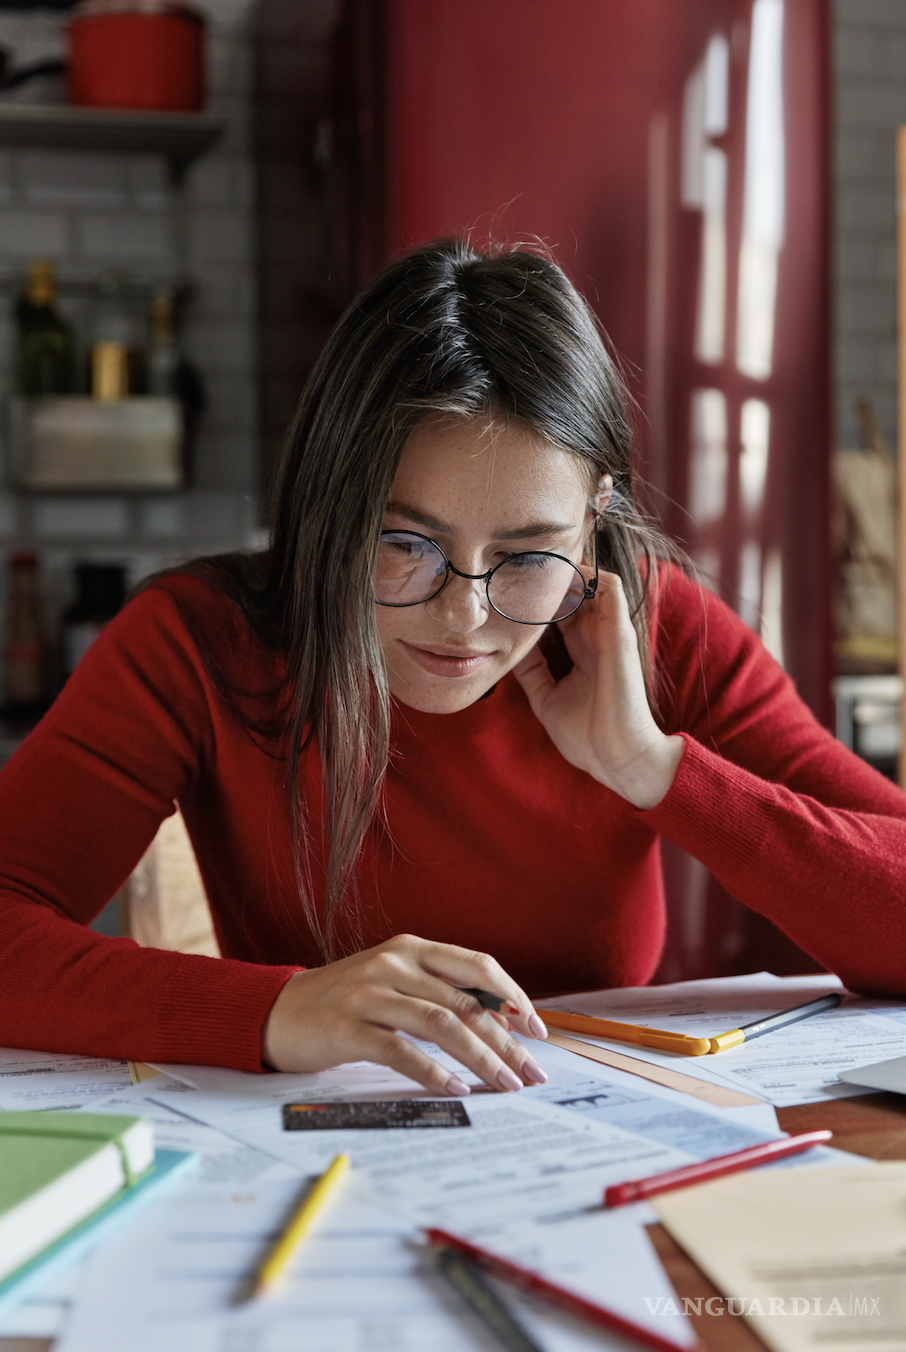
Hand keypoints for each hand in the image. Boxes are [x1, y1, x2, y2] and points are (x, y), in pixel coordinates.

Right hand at [261, 933, 549, 1095]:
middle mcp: (394, 963)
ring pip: (443, 1025)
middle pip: (467, 1002)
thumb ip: (437, 991)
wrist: (277, 1011)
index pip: (478, 965)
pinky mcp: (349, 1027)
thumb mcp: (393, 980)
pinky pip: (402, 1051)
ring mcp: (370, 993)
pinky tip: (456, 1090)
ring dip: (482, 1059)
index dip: (513, 997)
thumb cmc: (344, 1001)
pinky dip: (434, 1072)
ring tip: (506, 1085)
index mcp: (411, 948)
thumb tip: (500, 1023)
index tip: (537, 1030)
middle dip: (507, 1040)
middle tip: (532, 1072)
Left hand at [513, 570, 683, 809]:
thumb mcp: (546, 698)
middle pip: (572, 591)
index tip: (508, 588)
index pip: (560, 610)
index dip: (537, 597)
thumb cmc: (587, 736)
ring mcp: (608, 632)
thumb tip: (510, 648)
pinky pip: (609, 587)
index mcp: (581, 651)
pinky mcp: (619, 632)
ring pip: (590, 581)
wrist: (617, 758)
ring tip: (532, 562)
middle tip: (514, 567)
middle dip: (547, 577)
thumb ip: (532, 672)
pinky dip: (587, 573)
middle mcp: (595, 637)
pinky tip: (558, 572)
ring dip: (565, 569)